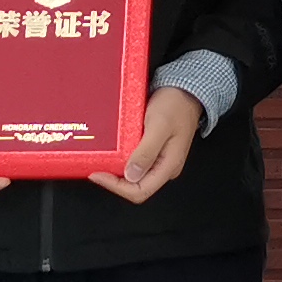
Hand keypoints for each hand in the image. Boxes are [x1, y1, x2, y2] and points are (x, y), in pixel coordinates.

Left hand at [87, 85, 207, 203]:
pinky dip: (122, 161)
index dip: (116, 187)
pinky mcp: (153, 151)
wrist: (185, 91)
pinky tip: (114, 152)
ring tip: (102, 160)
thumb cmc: (176, 106)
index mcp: (169, 166)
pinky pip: (135, 163)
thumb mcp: (159, 127)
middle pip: (135, 186)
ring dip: (116, 171)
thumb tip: (132, 175)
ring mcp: (159, 160)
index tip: (98, 174)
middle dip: (114, 181)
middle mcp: (165, 167)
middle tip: (96, 168)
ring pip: (134, 176)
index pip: (140, 191)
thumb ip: (146, 152)